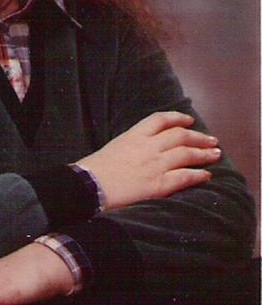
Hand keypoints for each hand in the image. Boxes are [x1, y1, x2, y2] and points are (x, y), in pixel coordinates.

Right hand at [79, 111, 217, 210]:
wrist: (88, 186)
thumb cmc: (95, 169)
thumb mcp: (114, 146)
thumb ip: (131, 144)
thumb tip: (144, 148)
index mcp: (134, 135)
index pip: (161, 119)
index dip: (178, 118)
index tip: (189, 121)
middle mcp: (148, 146)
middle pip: (180, 135)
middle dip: (198, 137)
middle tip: (211, 140)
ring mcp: (155, 165)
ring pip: (187, 154)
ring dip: (204, 154)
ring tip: (215, 154)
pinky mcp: (158, 184)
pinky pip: (184, 177)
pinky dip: (198, 175)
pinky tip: (206, 175)